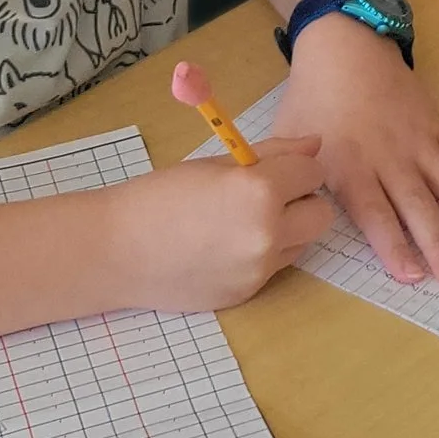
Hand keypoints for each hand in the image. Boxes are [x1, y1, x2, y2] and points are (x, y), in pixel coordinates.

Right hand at [117, 134, 335, 310]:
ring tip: (243, 222)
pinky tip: (225, 247)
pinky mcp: (249, 293)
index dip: (297, 167)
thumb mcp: (216, 164)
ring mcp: (260, 269)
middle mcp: (267, 234)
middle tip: (268, 195)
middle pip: (321, 214)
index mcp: (259, 192)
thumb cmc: (161, 196)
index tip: (276, 169)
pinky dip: (263, 254)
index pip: (312, 173)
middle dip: (302, 200)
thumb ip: (273, 153)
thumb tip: (315, 145)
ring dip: (287, 229)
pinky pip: (276, 267)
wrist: (117, 250)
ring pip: (303, 243)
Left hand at [272, 12, 438, 287]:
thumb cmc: (313, 97)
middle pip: (417, 204)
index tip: (411, 276)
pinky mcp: (436, 125)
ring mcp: (417, 140)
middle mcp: (388, 156)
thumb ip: (295, 182)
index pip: (374, 212)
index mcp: (349, 164)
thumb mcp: (290, 139)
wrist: (343, 45)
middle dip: (438, 242)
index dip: (392, 245)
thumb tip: (293, 219)